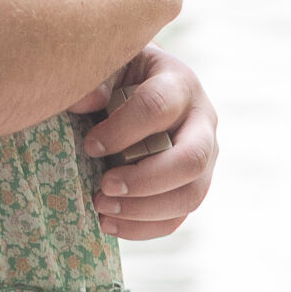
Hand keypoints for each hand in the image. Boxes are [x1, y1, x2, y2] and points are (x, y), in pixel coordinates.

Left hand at [70, 46, 217, 240]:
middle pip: (190, 160)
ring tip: (101, 207)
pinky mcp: (192, 185)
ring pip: (190, 196)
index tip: (90, 145)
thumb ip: (95, 78)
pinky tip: (108, 225)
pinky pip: (177, 218)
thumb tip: (86, 101)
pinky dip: (143, 228)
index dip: (123, 130)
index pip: (158, 108)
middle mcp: (202, 122)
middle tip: (104, 186)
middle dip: (145, 181)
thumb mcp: (108, 63)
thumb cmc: (120, 72)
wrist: (138, 85)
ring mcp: (204, 158)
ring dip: (143, 210)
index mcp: (180, 83)